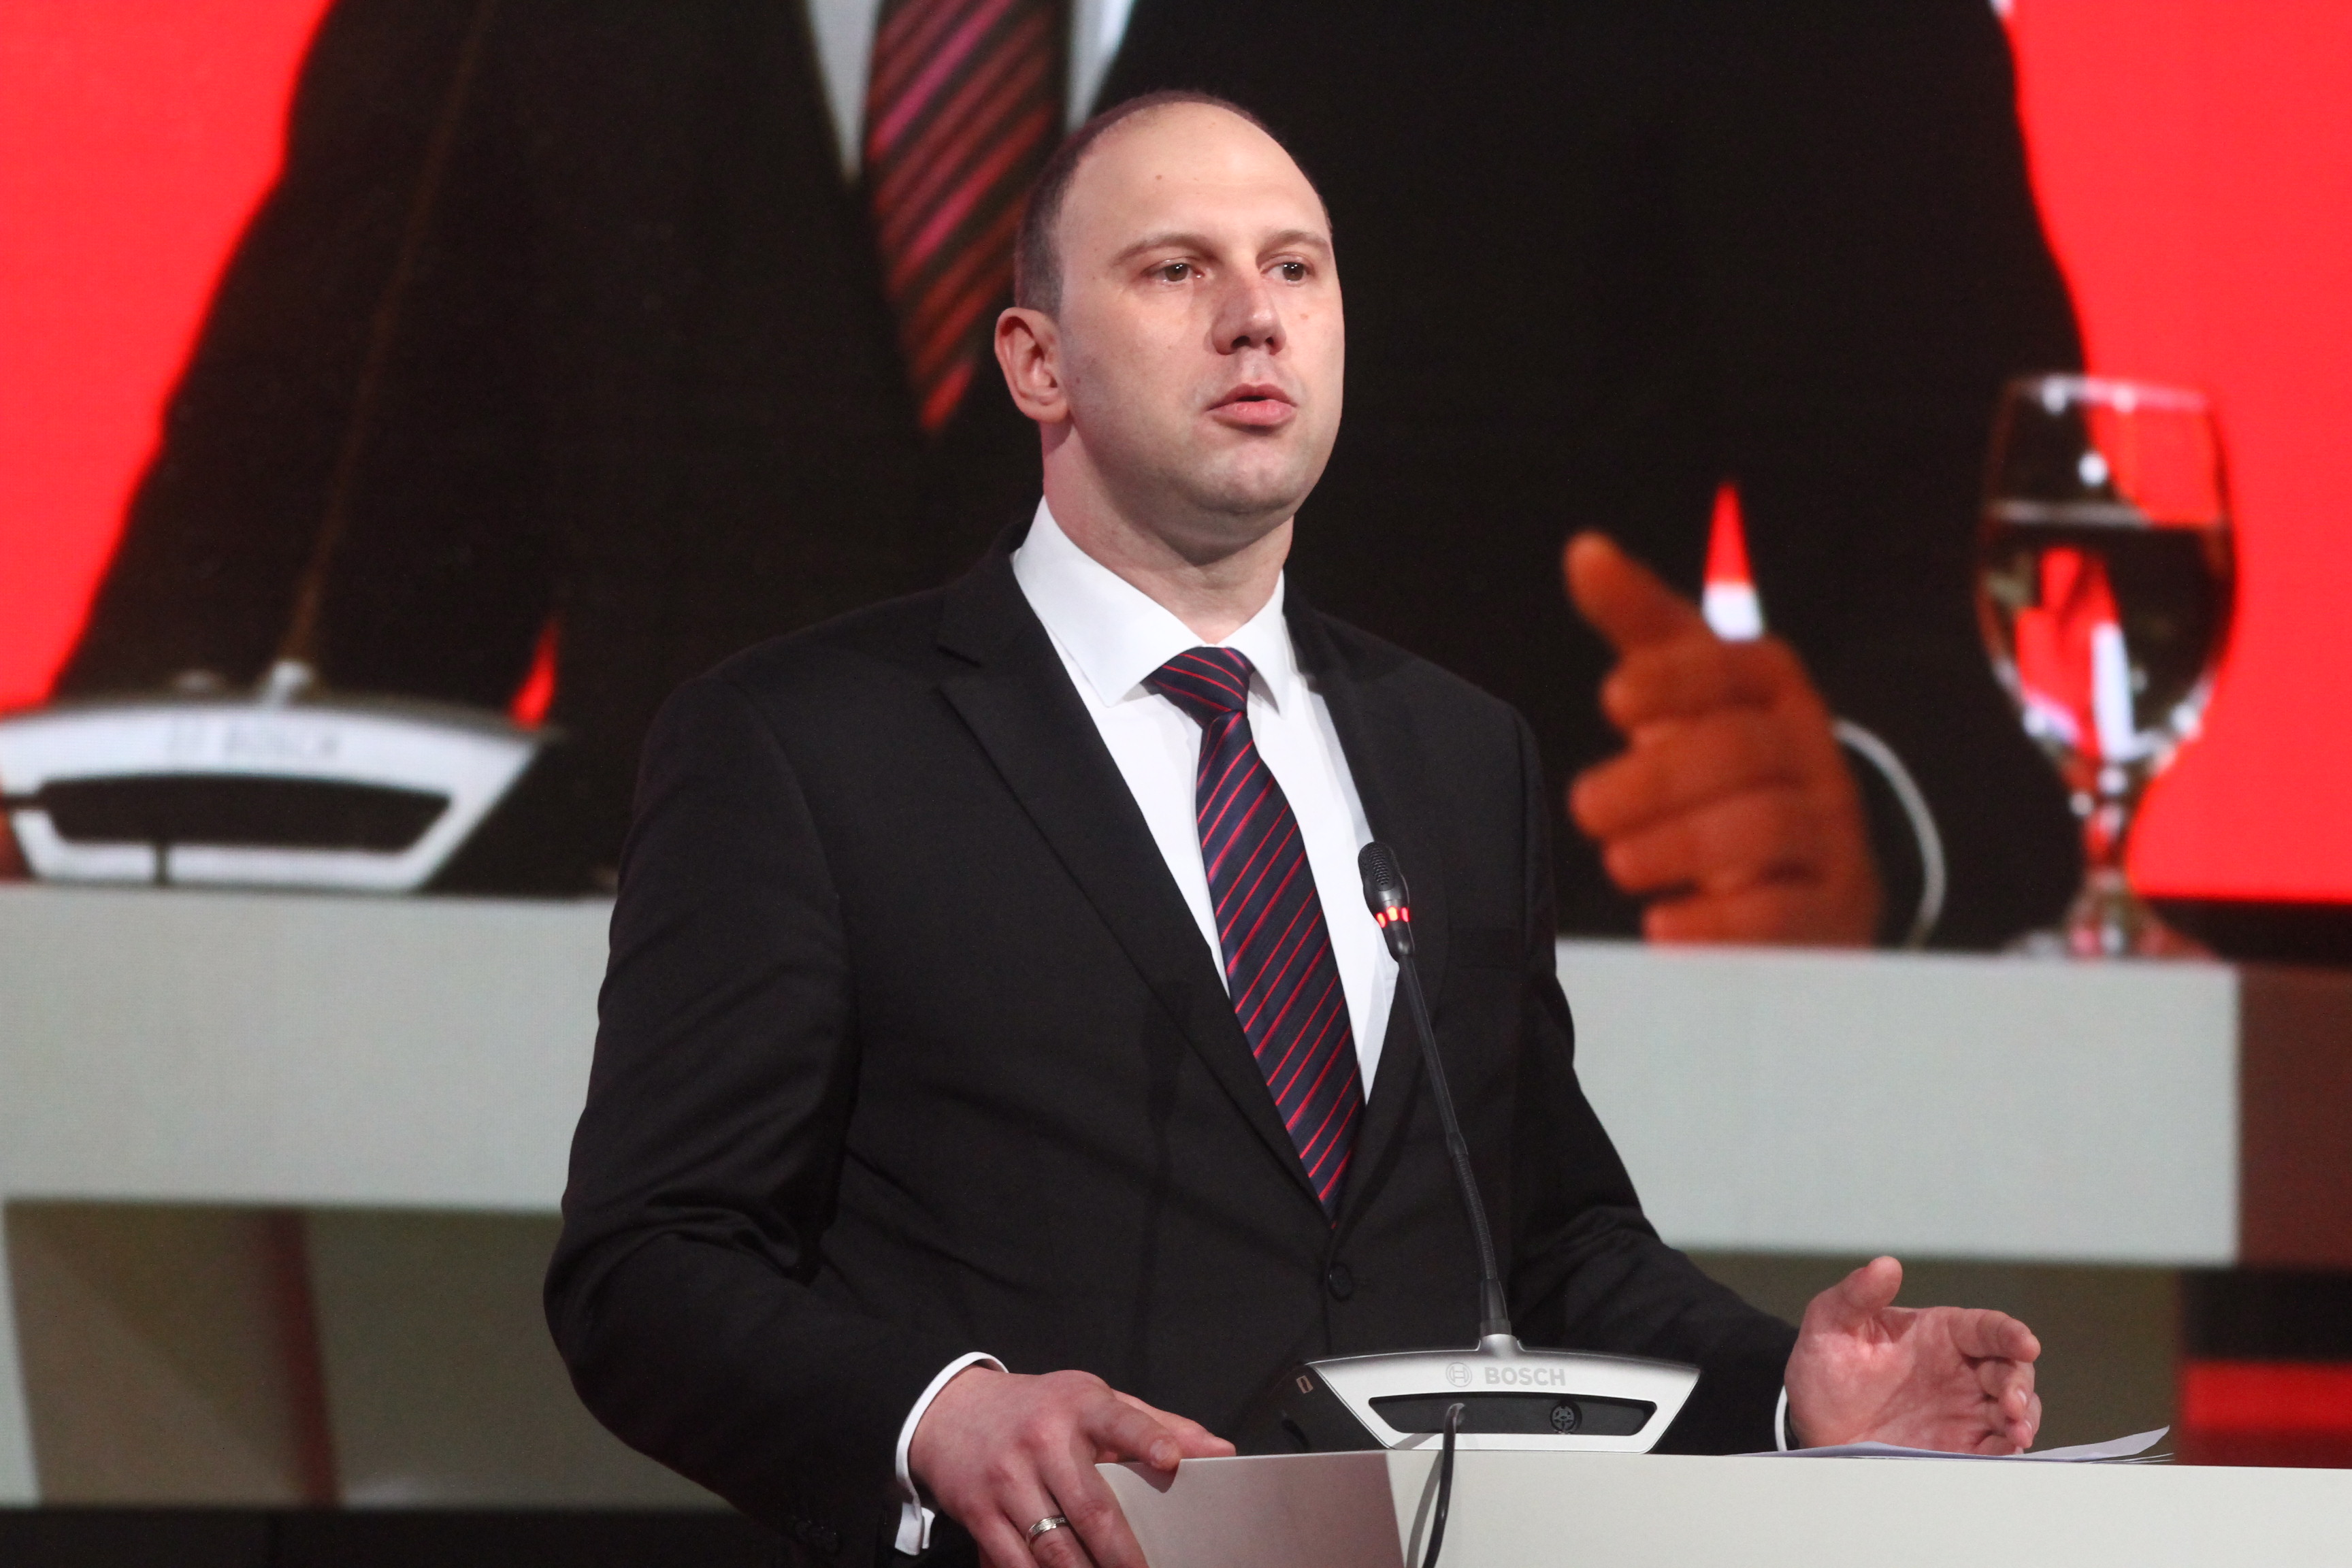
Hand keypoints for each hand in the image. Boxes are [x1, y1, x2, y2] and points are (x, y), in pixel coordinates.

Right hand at [909, 1365, 1234, 1567]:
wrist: (953, 1412)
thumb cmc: (1041, 1410)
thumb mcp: (1095, 1401)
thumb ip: (1157, 1424)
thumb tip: (1222, 1451)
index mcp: (1079, 1407)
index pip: (1119, 1419)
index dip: (1147, 1438)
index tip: (1170, 1460)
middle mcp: (1042, 1440)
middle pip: (1090, 1507)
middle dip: (1123, 1554)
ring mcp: (1007, 1478)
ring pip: (1054, 1546)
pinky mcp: (979, 1512)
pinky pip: (1015, 1561)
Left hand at [1561, 531, 1880, 944]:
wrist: (1800, 881)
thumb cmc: (1726, 774)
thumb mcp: (1688, 698)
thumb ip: (1642, 629)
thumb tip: (1586, 551)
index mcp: (1777, 698)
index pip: (1742, 668)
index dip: (1680, 677)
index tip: (1615, 697)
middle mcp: (1814, 759)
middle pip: (1745, 752)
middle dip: (1658, 778)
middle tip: (1588, 806)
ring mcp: (1832, 836)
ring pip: (1768, 827)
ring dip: (1682, 843)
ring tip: (1620, 861)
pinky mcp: (1833, 911)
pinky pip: (1786, 914)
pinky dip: (1721, 922)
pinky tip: (1666, 925)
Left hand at [1784, 1256, 2041, 1452]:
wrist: (1813, 1427)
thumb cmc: (1825, 1370)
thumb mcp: (1829, 1326)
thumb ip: (1856, 1295)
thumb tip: (1885, 1264)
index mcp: (1938, 1334)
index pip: (1986, 1327)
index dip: (2011, 1333)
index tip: (2026, 1343)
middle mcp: (1960, 1370)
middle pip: (2010, 1369)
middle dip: (2019, 1383)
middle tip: (2009, 1403)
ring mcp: (1964, 1410)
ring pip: (2014, 1409)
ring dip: (2022, 1418)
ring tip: (2014, 1433)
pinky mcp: (1960, 1447)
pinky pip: (1996, 1447)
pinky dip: (2007, 1450)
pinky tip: (2003, 1452)